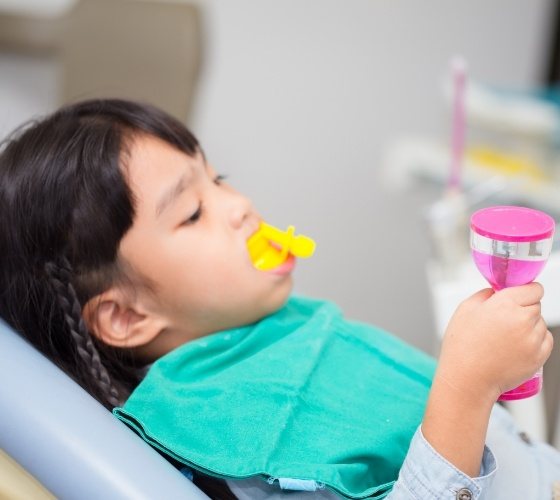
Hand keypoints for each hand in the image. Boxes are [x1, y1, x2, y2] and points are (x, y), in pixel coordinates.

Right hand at [437, 282, 552, 402]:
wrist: (468, 379)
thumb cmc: (462, 346)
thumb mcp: (465, 309)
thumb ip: (485, 294)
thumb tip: (497, 291)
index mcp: (505, 304)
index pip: (534, 289)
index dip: (525, 291)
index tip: (518, 296)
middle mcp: (523, 320)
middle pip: (536, 305)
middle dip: (523, 309)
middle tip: (503, 321)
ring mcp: (533, 339)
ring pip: (541, 323)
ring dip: (529, 326)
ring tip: (507, 337)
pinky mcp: (539, 357)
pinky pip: (546, 341)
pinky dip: (535, 341)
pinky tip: (516, 347)